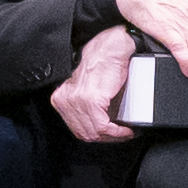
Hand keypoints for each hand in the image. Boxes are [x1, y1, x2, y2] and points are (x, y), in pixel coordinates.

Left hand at [53, 23, 148, 146]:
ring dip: (113, 136)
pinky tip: (125, 130)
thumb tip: (100, 127)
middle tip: (121, 136)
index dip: (96, 136)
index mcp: (61, 97)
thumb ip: (87, 108)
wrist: (112, 49)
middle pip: (85, 133)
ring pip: (94, 133)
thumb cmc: (103, 63)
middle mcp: (66, 99)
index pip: (76, 128)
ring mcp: (77, 100)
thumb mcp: (88, 88)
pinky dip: (117, 131)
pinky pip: (102, 126)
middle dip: (106, 138)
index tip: (111, 136)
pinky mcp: (90, 100)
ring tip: (126, 133)